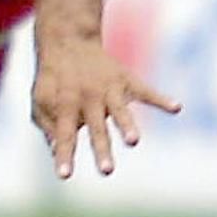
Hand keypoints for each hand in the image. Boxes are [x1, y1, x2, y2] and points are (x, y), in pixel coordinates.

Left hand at [31, 34, 179, 178]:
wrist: (69, 41)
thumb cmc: (53, 79)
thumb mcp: (40, 101)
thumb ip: (49, 127)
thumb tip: (57, 151)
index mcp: (66, 105)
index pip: (64, 135)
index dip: (64, 155)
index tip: (65, 175)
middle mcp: (89, 98)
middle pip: (96, 128)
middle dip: (102, 149)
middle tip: (107, 171)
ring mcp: (109, 89)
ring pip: (120, 110)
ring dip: (127, 125)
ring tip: (133, 141)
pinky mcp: (126, 80)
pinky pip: (145, 90)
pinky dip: (161, 99)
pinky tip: (176, 107)